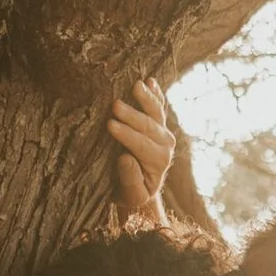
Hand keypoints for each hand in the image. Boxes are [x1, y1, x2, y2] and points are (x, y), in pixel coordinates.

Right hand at [109, 78, 176, 229]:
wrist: (141, 189)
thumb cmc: (131, 193)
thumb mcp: (130, 195)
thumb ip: (130, 179)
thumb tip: (126, 158)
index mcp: (159, 162)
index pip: (141, 145)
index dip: (126, 135)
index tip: (109, 125)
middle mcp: (166, 146)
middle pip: (148, 126)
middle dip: (132, 115)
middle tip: (115, 105)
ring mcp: (164, 132)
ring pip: (157, 113)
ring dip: (146, 98)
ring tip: (136, 85)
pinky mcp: (160, 124)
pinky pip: (159, 107)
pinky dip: (156, 94)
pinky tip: (150, 81)